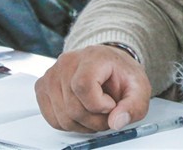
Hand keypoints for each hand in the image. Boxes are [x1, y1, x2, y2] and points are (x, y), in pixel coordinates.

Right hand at [35, 45, 151, 132]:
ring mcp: (52, 75)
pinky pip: (53, 120)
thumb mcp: (139, 88)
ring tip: (97, 112)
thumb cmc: (121, 74)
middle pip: (73, 107)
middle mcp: (67, 62)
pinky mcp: (43, 87)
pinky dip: (70, 124)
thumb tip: (117, 121)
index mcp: (92, 57)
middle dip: (95, 120)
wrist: (109, 65)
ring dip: (83, 124)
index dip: (99, 105)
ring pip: (63, 118)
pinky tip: (83, 113)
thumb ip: (133, 105)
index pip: (83, 86)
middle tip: (108, 114)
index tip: (111, 104)